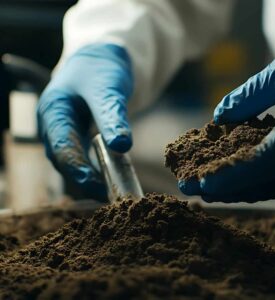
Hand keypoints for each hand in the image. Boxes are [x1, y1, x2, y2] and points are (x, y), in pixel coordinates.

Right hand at [37, 44, 132, 198]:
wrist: (103, 59)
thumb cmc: (102, 70)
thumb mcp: (107, 90)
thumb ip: (113, 116)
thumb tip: (122, 145)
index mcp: (54, 110)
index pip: (60, 145)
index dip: (75, 166)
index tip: (94, 184)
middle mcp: (54, 124)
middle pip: (63, 158)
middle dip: (83, 178)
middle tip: (107, 196)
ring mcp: (64, 131)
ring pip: (73, 161)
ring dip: (89, 177)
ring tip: (110, 193)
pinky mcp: (77, 136)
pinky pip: (83, 157)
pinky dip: (95, 169)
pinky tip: (111, 179)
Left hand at [179, 21, 274, 201]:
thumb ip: (251, 93)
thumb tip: (219, 117)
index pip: (267, 160)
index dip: (232, 175)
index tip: (201, 184)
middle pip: (268, 182)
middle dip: (227, 188)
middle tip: (191, 188)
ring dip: (242, 191)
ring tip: (209, 189)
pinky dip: (263, 185)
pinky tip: (241, 183)